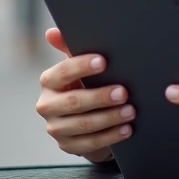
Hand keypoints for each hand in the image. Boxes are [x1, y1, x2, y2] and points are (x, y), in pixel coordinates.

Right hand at [36, 28, 135, 162]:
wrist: (83, 120)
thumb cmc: (83, 85)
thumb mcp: (79, 68)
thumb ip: (69, 48)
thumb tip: (52, 32)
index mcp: (49, 82)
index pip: (62, 72)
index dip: (82, 66)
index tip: (104, 61)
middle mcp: (47, 105)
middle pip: (74, 102)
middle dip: (100, 97)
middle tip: (124, 92)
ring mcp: (56, 128)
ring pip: (83, 124)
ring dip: (109, 118)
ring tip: (130, 111)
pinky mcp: (68, 146)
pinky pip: (90, 143)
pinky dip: (111, 136)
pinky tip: (127, 129)